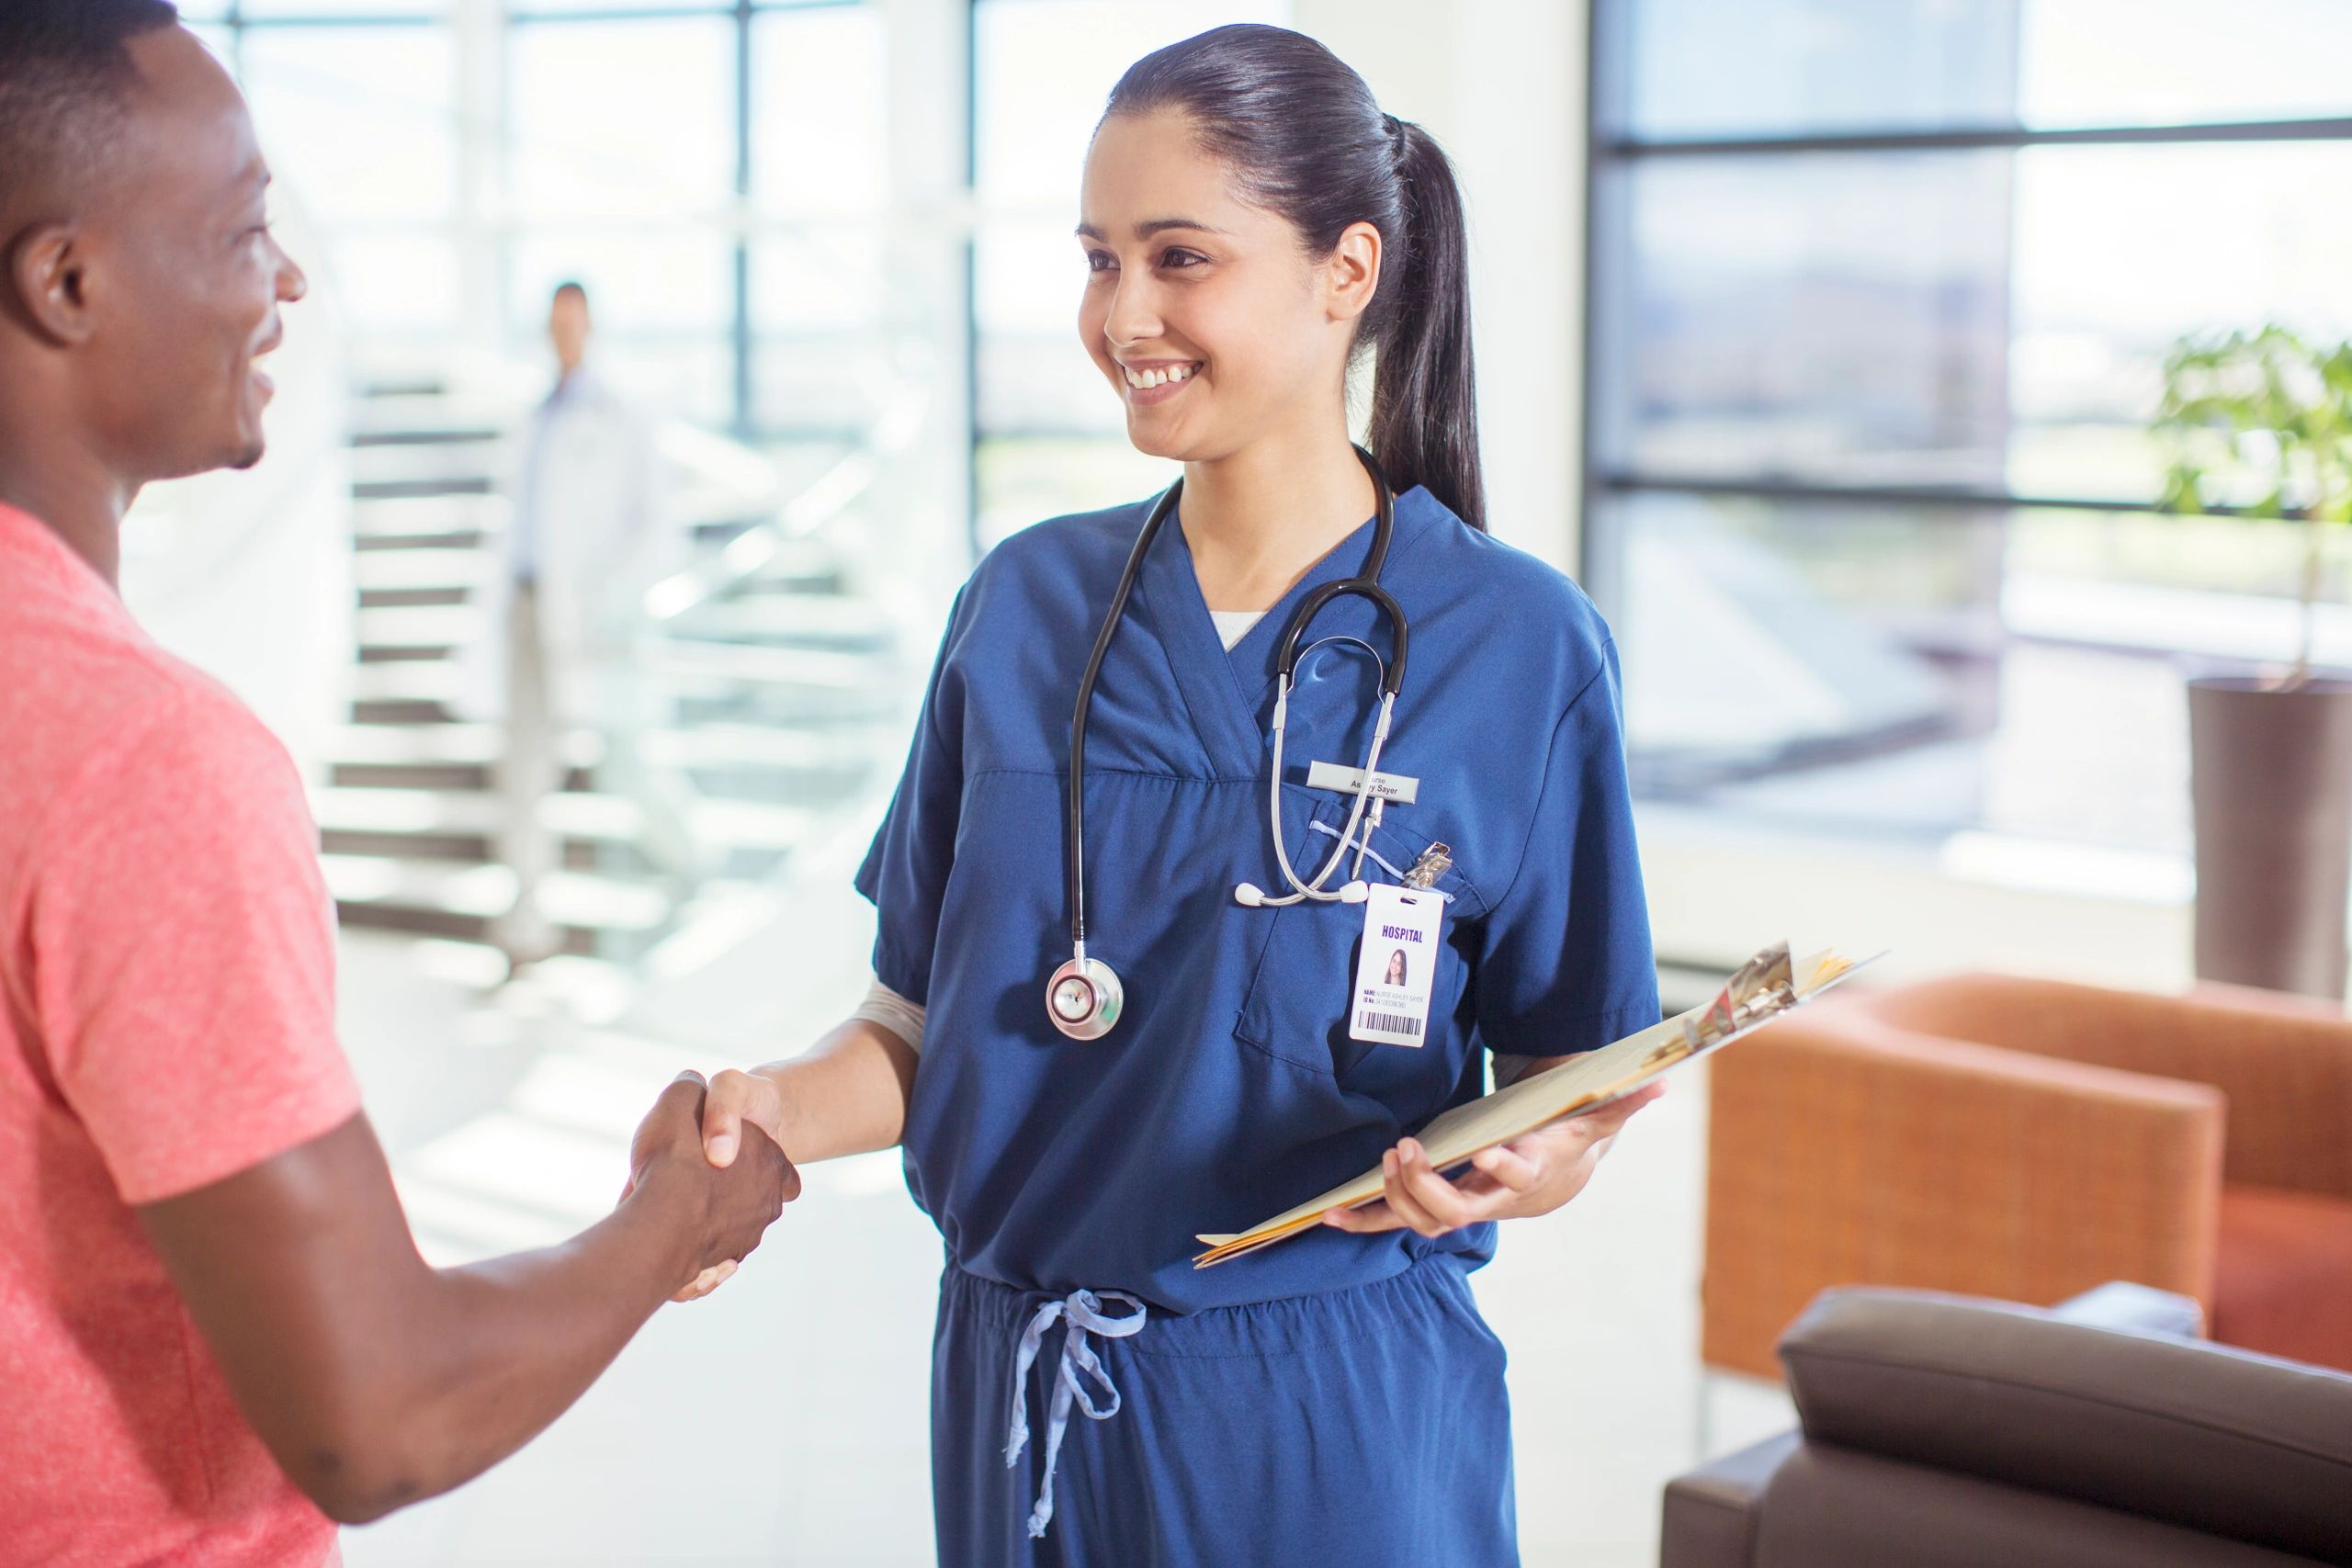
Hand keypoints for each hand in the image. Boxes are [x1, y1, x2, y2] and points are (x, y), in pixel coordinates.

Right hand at [624, 1072, 797, 1299]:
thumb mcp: (682, 1098)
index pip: (779, 1166)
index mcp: (772, 1165)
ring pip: (726, 1231)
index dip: (752, 1157)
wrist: (658, 1226)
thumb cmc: (675, 1159)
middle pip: (750, 1200)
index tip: (723, 1157)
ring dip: (702, 1223)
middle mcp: (766, 1207)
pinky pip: (705, 1263)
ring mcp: (744, 1241)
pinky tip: (664, 1238)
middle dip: (722, 1194)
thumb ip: (690, 1088)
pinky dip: (690, 1254)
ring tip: (668, 1211)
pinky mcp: (715, 1271)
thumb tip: (690, 1085)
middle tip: (687, 1182)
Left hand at [1323, 1081, 1665, 1238]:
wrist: (1549, 1181)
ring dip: (1393, 1197)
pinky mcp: (1431, 1207)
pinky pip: (1392, 1222)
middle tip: (1405, 1148)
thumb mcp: (1591, 1119)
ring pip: (1421, 1220)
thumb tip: (1664, 1079)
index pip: (1514, 1175)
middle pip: (1453, 1210)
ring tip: (1383, 1159)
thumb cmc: (1561, 1141)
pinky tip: (1327, 1217)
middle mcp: (1488, 1200)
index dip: (1502, 1167)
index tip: (1487, 1151)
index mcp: (1524, 1173)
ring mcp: (1458, 1207)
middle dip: (1425, 1184)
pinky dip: (1361, 1221)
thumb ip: (1621, 1100)